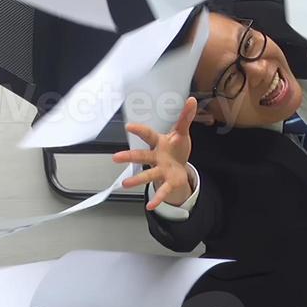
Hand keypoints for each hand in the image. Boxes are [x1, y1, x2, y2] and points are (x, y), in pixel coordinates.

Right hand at [114, 96, 198, 210]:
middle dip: (129, 156)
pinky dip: (158, 198)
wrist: (179, 166)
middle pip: (142, 155)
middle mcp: (157, 157)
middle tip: (115, 157)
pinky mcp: (168, 181)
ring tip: (125, 184)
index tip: (129, 126)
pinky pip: (163, 190)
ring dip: (137, 179)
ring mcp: (161, 170)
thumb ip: (185, 117)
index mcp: (159, 142)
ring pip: (148, 174)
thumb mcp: (182, 132)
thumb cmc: (176, 147)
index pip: (148, 135)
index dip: (140, 130)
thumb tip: (191, 99)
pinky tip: (151, 206)